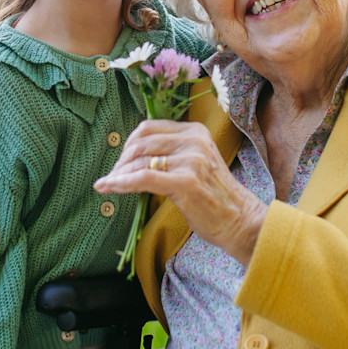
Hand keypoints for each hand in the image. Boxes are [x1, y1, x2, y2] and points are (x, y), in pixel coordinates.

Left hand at [94, 120, 267, 266]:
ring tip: (107, 184)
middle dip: (121, 161)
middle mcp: (193, 141)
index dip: (128, 143)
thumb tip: (134, 155)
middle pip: (141, 143)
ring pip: (140, 162)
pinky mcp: (186, 182)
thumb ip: (173, 153)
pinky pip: (143, 179)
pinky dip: (121, 183)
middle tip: (112, 176)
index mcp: (195, 132)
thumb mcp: (196, 163)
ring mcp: (191, 160)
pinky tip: (107, 188)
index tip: (120, 161)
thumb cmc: (214, 197)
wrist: (240, 220)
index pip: (149, 128)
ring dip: (118, 174)